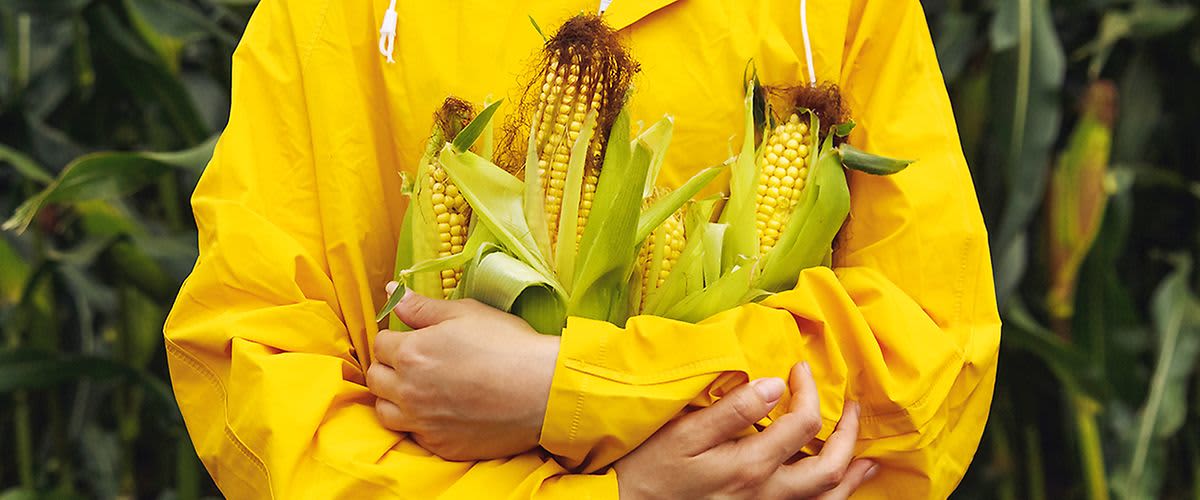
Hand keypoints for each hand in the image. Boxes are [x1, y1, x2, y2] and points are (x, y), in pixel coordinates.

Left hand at [367, 283, 558, 460]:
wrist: (542, 391)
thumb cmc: (507, 345)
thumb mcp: (466, 313)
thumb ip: (422, 306)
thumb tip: (390, 291)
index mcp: (411, 353)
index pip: (380, 343)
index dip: (395, 338)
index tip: (412, 338)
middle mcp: (408, 391)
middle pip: (376, 378)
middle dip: (388, 367)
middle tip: (413, 362)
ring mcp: (423, 422)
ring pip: (385, 412)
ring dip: (394, 398)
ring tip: (418, 390)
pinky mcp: (440, 445)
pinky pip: (414, 435)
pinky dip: (419, 423)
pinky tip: (441, 412)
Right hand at [615, 362, 877, 498]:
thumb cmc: (651, 466)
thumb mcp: (684, 433)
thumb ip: (732, 410)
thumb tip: (773, 384)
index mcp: (750, 466)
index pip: (803, 424)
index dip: (808, 391)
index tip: (798, 369)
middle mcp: (766, 493)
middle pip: (829, 468)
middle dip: (849, 435)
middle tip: (853, 407)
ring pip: (826, 498)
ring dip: (851, 475)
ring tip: (867, 458)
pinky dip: (830, 497)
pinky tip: (836, 486)